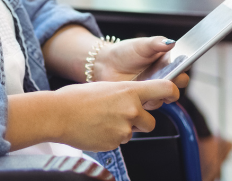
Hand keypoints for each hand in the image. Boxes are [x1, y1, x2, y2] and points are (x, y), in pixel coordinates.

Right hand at [52, 80, 179, 150]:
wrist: (58, 114)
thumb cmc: (77, 98)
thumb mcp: (106, 87)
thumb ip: (126, 95)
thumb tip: (136, 100)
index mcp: (130, 91)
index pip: (164, 89)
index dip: (173, 92)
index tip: (173, 95)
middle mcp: (131, 110)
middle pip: (151, 122)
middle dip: (140, 122)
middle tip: (121, 115)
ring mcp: (124, 128)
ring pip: (133, 133)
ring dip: (124, 130)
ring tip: (103, 121)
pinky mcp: (115, 143)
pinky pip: (119, 142)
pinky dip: (111, 137)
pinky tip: (97, 129)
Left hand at [95, 37, 189, 91]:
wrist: (106, 65)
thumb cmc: (126, 52)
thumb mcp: (142, 45)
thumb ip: (157, 43)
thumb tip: (171, 42)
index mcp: (167, 61)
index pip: (184, 65)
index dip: (185, 66)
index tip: (181, 65)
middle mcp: (165, 76)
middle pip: (180, 83)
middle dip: (176, 81)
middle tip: (169, 78)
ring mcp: (155, 89)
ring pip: (168, 96)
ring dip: (162, 92)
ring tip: (149, 85)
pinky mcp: (146, 100)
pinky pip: (154, 104)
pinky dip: (149, 100)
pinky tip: (139, 93)